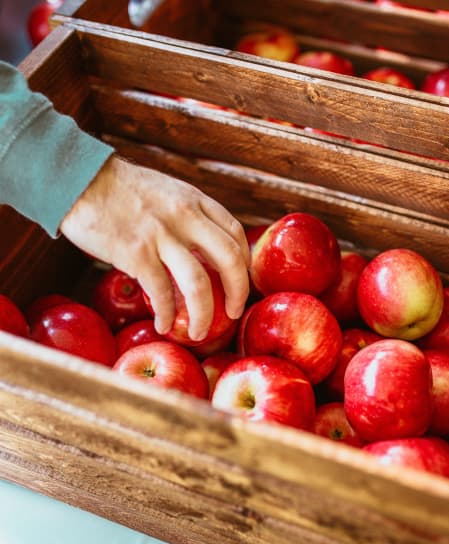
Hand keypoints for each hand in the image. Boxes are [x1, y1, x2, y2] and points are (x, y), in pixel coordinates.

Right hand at [60, 155, 249, 338]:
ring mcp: (161, 235)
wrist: (79, 179)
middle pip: (230, 260)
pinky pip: (161, 293)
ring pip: (198, 284)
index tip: (239, 282)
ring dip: (203, 316)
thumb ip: (189, 217)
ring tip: (199, 334)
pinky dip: (166, 315)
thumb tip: (203, 249)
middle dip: (238, 293)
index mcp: (196, 201)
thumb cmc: (122, 190)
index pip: (236, 235)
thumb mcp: (168, 193)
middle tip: (233, 313)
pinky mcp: (135, 253)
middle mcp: (185, 217)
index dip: (244, 264)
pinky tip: (164, 326)